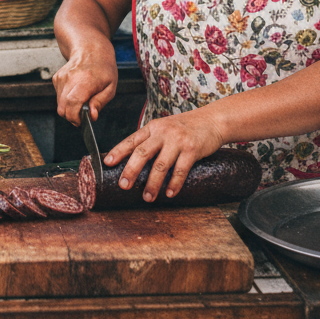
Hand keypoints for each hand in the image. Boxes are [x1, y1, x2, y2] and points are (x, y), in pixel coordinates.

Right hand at [51, 43, 117, 125]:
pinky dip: (66, 100)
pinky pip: (59, 97)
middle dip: (72, 117)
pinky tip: (76, 92)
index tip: (82, 122)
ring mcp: (61, 78)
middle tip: (83, 115)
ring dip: (70, 109)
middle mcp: (69, 78)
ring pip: (60, 105)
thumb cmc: (103, 68)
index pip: (73, 104)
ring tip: (82, 101)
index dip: (75, 118)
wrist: (90, 49)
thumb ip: (100, 103)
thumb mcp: (110, 87)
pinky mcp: (56, 79)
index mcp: (85, 80)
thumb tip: (91, 116)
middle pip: (63, 108)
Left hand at [104, 111, 224, 201]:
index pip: (132, 140)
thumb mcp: (164, 128)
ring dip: (152, 184)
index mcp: (153, 128)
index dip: (118, 151)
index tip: (107, 163)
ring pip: (160, 165)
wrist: (211, 120)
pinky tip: (169, 193)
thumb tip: (133, 160)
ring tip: (147, 197)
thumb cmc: (185, 127)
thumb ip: (151, 140)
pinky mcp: (192, 149)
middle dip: (131, 170)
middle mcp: (163, 133)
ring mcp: (177, 141)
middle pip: (142, 152)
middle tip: (124, 185)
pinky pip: (180, 170)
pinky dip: (174, 184)